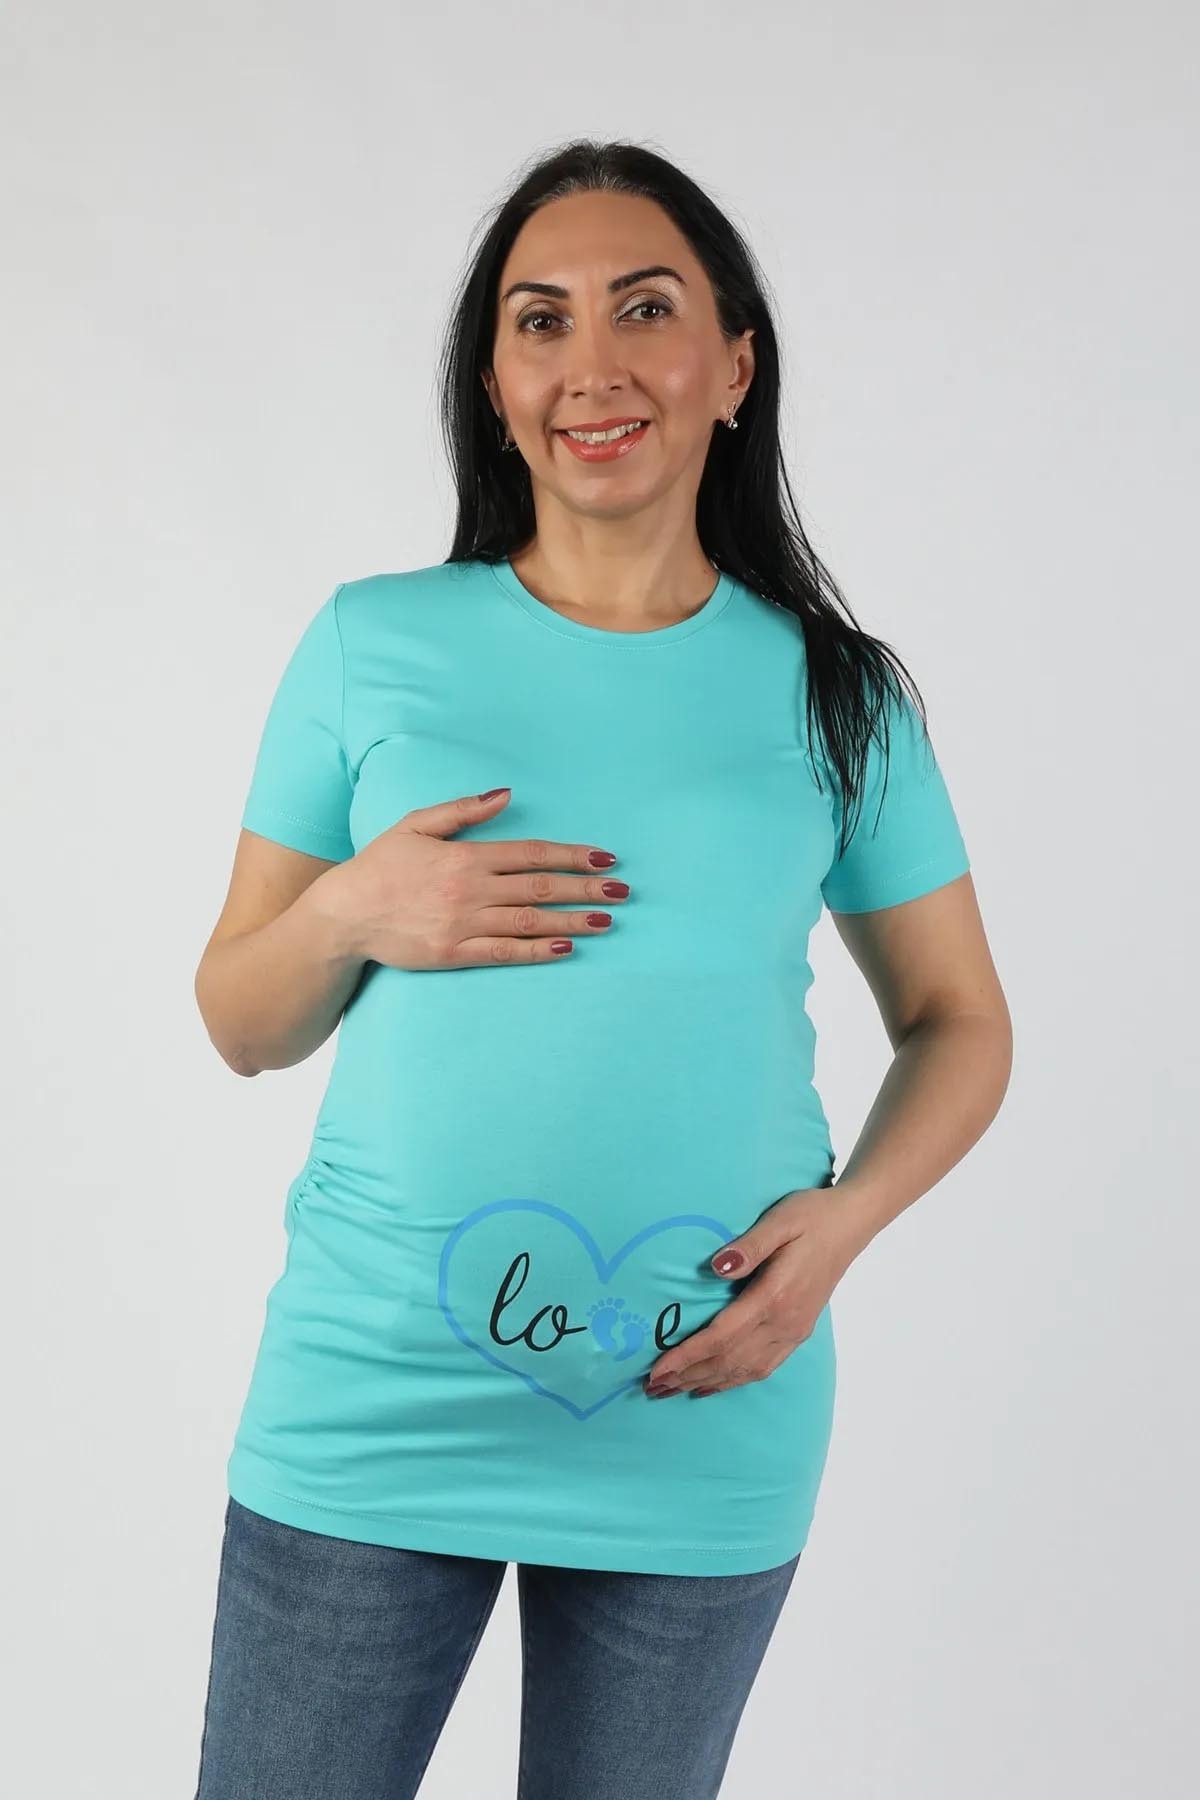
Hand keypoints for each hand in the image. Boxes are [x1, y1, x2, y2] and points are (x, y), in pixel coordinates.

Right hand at [315, 787, 630, 969]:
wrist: (343, 915)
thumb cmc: (381, 865)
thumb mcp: (416, 824)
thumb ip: (464, 810)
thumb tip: (507, 794)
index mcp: (464, 856)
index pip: (531, 854)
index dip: (571, 856)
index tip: (605, 859)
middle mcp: (468, 890)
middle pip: (539, 888)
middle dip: (585, 889)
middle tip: (623, 891)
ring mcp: (462, 924)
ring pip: (529, 921)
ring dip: (572, 921)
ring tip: (606, 920)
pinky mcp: (453, 954)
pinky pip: (504, 953)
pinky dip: (537, 950)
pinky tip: (566, 947)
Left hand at [643, 1185, 866, 1397]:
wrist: (851, 1223)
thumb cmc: (812, 1216)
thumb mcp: (780, 1221)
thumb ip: (749, 1246)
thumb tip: (716, 1267)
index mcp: (775, 1296)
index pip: (722, 1336)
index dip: (687, 1355)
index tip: (657, 1369)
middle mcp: (785, 1322)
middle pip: (729, 1360)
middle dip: (688, 1376)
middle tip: (652, 1388)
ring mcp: (794, 1330)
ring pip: (745, 1369)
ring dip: (707, 1382)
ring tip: (674, 1391)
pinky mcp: (799, 1331)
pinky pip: (764, 1367)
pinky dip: (735, 1380)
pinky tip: (715, 1385)